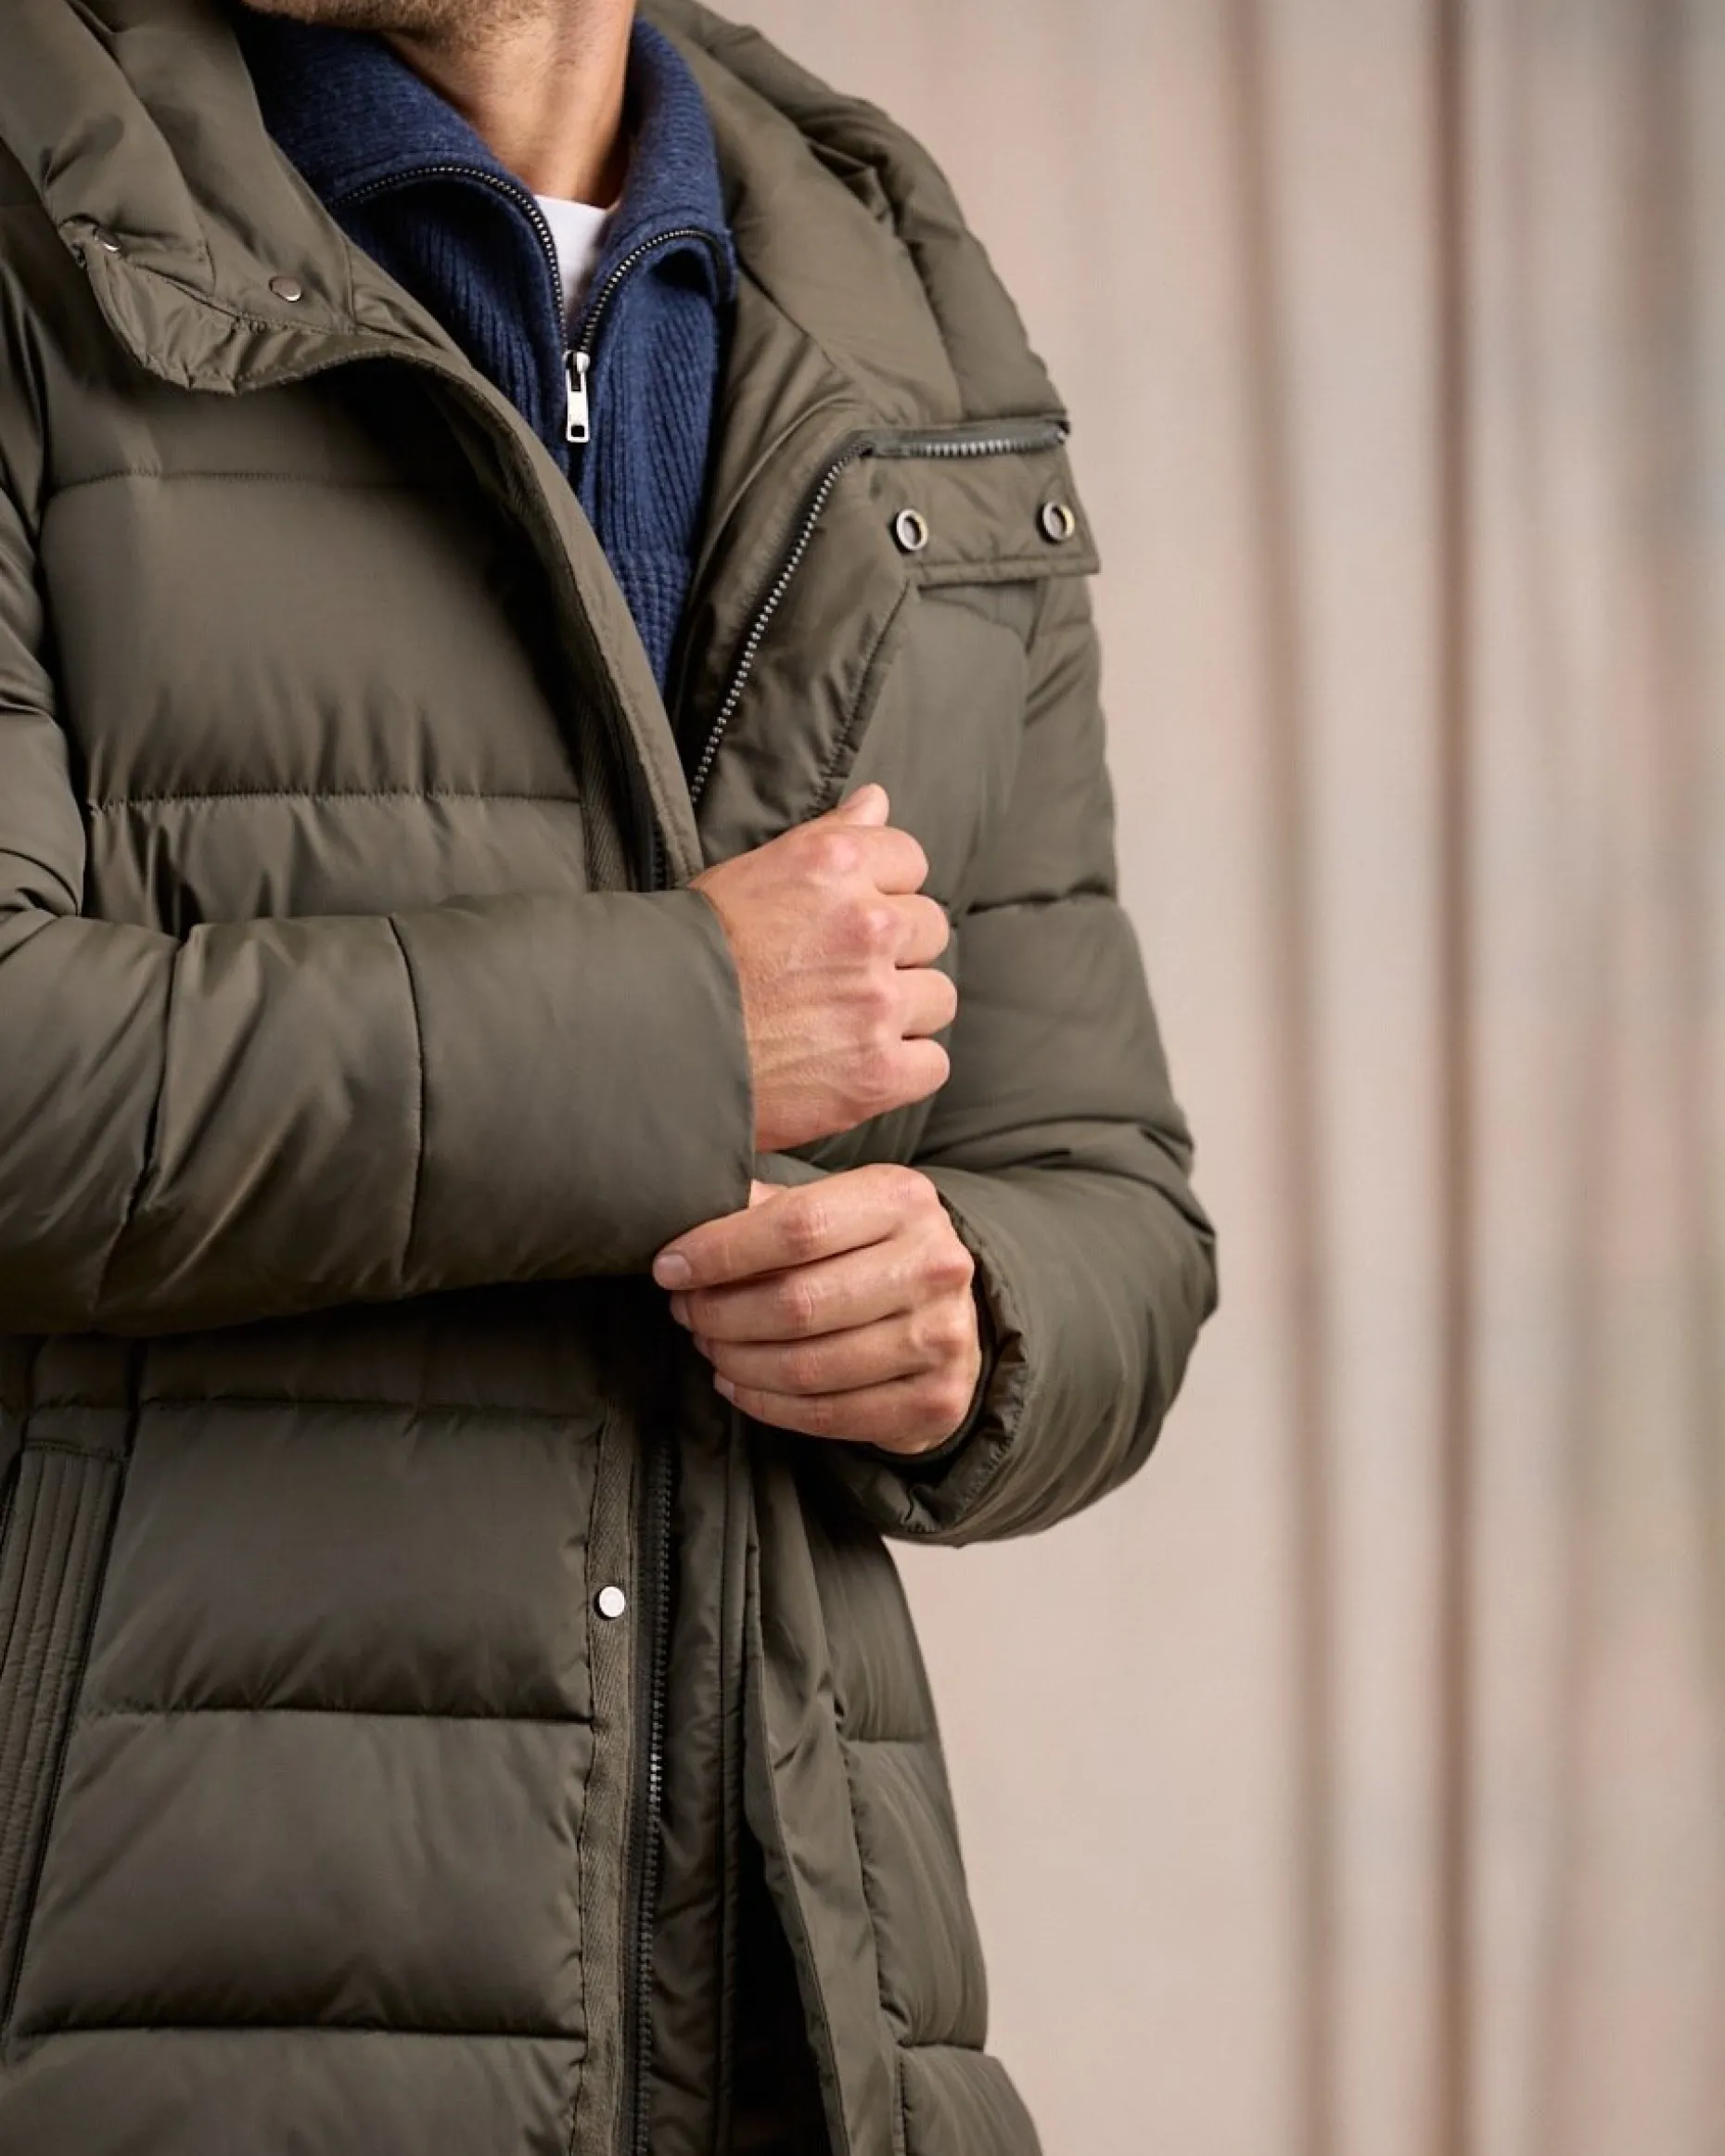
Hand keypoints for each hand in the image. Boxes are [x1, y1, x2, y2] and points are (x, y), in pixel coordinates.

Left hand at [652, 1167, 983, 1456]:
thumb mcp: (831, 1207)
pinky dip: (764, 1403)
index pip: (797, 1226)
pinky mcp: (936, 1401)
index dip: (720, 1251)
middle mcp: (935, 1265)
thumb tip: (686, 1215)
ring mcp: (943, 1338)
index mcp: (903, 1200)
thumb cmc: (866, 1253)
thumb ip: (767, 1207)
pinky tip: (736, 1382)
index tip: (670, 1267)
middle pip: (798, 1302)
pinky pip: (826, 1415)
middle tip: (686, 1312)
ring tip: (710, 1344)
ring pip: (806, 1366)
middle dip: (720, 1312)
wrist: (946, 1317)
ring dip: (736, 1360)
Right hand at [691, 785, 955, 1153]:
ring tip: (845, 1023)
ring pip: (937, 996)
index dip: (883, 892)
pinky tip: (856, 1065)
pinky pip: (932, 1063)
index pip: (911, 861)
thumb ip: (829, 836)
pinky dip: (901, 1068)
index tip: (849, 920)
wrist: (654, 1041)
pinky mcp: (879, 1071)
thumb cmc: (695, 955)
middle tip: (840, 976)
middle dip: (896, 951)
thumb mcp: (754, 873)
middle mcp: (867, 926)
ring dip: (903, 1010)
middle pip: (930, 929)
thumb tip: (878, 800)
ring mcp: (877, 1001)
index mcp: (835, 865)